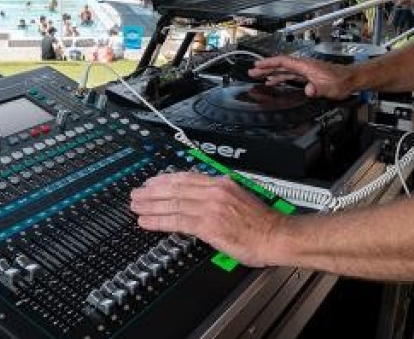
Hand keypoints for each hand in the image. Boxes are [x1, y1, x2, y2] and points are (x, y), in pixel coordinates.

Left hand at [130, 172, 284, 267]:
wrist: (277, 235)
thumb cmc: (263, 223)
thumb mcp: (240, 198)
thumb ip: (220, 197)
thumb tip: (203, 201)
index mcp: (222, 183)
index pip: (187, 177)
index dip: (166, 179)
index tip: (152, 182)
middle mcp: (214, 191)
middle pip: (175, 187)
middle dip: (152, 190)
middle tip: (136, 192)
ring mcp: (210, 208)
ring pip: (173, 202)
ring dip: (150, 204)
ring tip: (135, 206)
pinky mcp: (209, 225)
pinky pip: (177, 221)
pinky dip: (158, 221)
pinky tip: (146, 222)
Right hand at [249, 55, 355, 99]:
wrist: (351, 79)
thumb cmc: (341, 81)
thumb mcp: (330, 88)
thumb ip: (318, 89)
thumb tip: (308, 90)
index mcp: (306, 66)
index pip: (283, 62)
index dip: (269, 63)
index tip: (257, 65)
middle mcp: (303, 66)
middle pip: (280, 65)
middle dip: (265, 68)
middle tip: (252, 71)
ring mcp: (305, 71)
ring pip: (284, 70)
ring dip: (271, 73)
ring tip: (258, 76)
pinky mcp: (307, 76)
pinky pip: (289, 75)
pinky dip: (280, 77)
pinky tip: (274, 81)